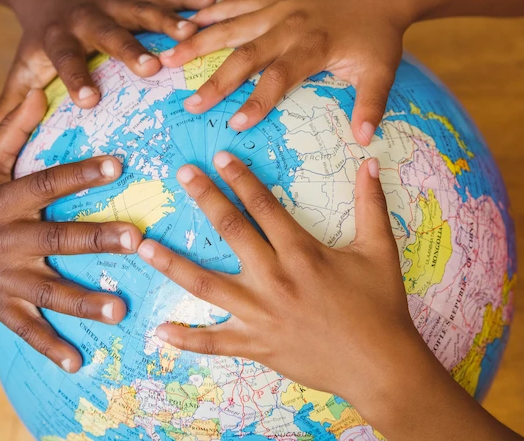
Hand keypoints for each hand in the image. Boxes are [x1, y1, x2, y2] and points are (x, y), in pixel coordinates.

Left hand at [0, 0, 215, 130]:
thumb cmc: (38, 47)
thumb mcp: (21, 73)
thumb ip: (11, 109)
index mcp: (57, 39)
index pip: (65, 60)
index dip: (76, 78)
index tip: (90, 100)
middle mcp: (85, 17)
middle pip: (108, 31)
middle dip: (130, 48)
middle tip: (153, 66)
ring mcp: (111, 2)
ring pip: (140, 9)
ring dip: (168, 19)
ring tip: (195, 32)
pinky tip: (212, 3)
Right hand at [0, 90, 141, 371]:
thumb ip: (12, 130)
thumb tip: (39, 89)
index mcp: (2, 201)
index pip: (46, 184)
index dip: (80, 174)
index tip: (118, 163)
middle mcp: (5, 240)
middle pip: (56, 239)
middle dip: (96, 239)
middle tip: (136, 238)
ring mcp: (4, 278)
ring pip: (48, 290)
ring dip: (83, 301)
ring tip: (119, 309)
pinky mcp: (1, 307)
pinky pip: (27, 329)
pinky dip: (50, 346)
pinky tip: (78, 362)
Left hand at [136, 152, 422, 406]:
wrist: (380, 365)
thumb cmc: (381, 307)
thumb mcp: (380, 251)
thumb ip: (371, 204)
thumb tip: (369, 162)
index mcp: (302, 252)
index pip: (263, 205)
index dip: (240, 178)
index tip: (219, 156)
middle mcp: (275, 278)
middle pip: (231, 231)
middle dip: (205, 198)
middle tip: (182, 173)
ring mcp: (261, 314)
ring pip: (207, 284)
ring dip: (173, 264)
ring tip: (142, 246)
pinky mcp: (257, 345)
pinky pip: (215, 342)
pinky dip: (186, 339)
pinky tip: (159, 331)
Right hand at [159, 0, 415, 144]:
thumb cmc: (377, 38)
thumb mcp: (381, 71)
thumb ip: (370, 105)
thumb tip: (363, 140)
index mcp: (314, 45)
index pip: (280, 76)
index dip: (257, 100)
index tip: (236, 124)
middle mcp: (290, 24)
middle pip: (247, 53)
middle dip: (217, 80)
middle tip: (191, 103)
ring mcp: (278, 8)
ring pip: (232, 25)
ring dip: (199, 42)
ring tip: (167, 57)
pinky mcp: (272, 0)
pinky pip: (236, 4)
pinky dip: (210, 13)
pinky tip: (186, 24)